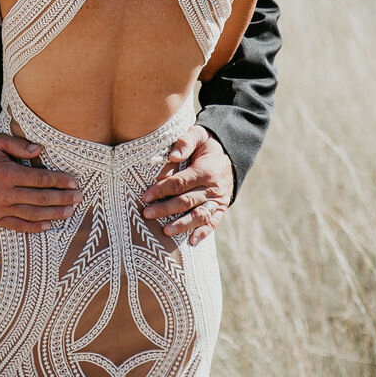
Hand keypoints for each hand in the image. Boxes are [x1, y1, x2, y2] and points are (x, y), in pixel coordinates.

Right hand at [0, 134, 82, 232]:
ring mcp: (1, 209)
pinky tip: (49, 225)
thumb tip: (39, 149)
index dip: (59, 181)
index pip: (40, 179)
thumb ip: (17, 144)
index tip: (74, 182)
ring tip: (70, 211)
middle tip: (79, 197)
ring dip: (54, 213)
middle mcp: (5, 193)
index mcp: (7, 174)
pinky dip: (35, 227)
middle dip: (63, 198)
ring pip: (33, 214)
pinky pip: (19, 226)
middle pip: (41, 198)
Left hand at [139, 125, 232, 245]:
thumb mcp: (199, 135)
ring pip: (199, 215)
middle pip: (187, 201)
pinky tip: (191, 241)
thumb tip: (172, 156)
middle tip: (147, 214)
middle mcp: (213, 188)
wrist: (230, 154)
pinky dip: (203, 233)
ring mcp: (218, 200)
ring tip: (165, 231)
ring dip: (182, 225)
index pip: (180, 182)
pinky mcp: (221, 208)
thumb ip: (185, 142)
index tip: (145, 196)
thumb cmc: (206, 145)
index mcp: (206, 170)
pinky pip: (213, 222)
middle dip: (166, 209)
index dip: (162, 189)